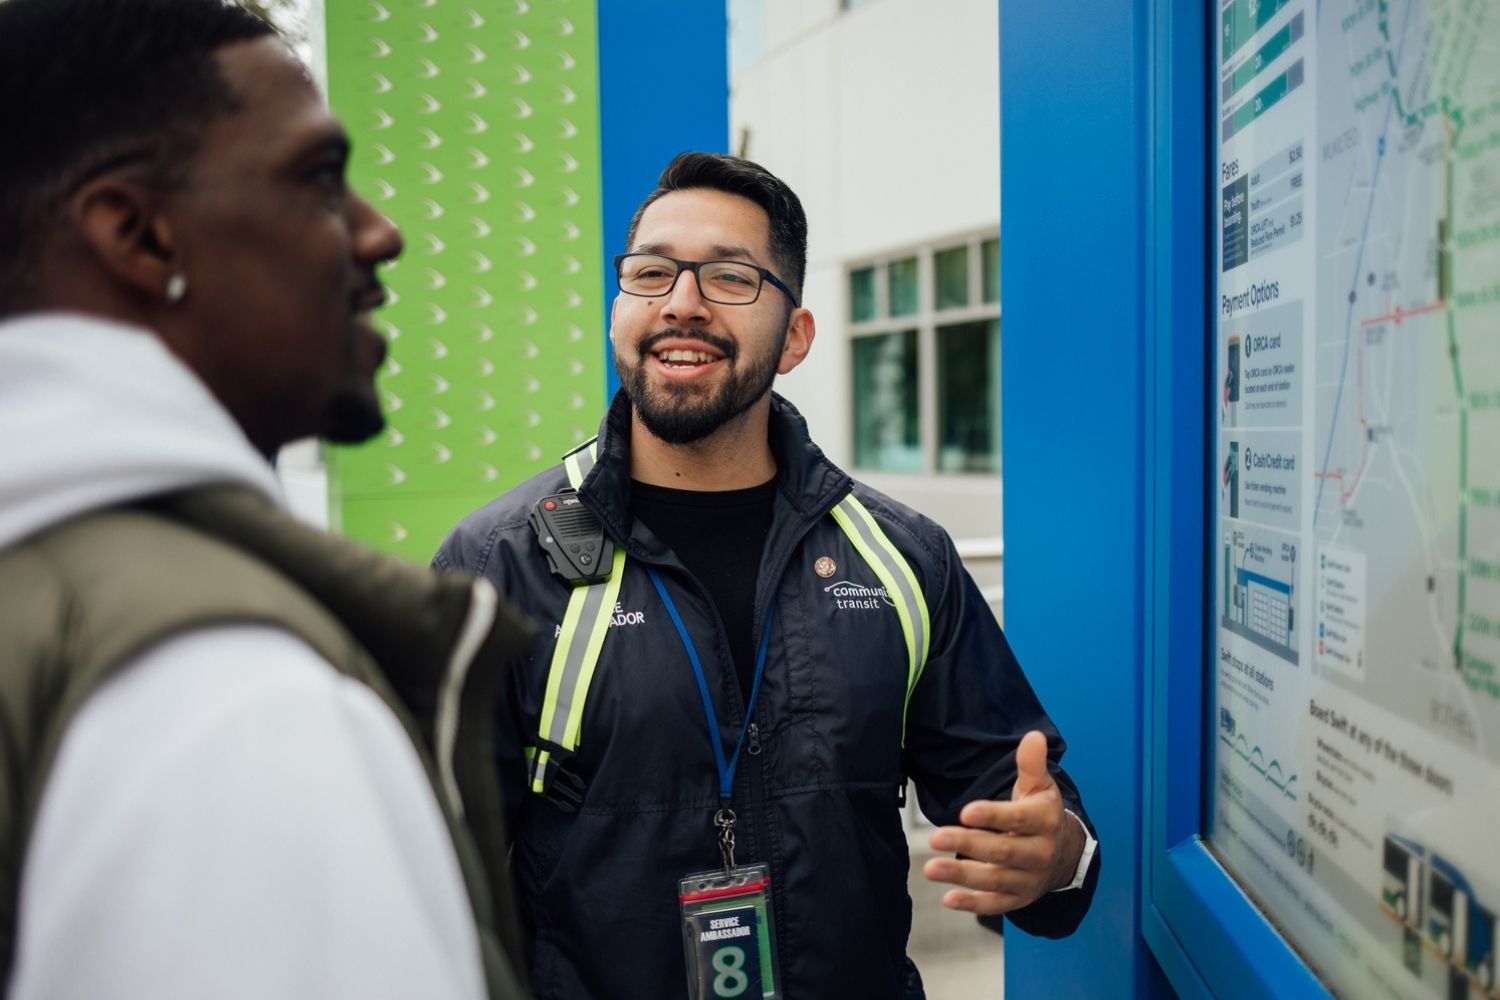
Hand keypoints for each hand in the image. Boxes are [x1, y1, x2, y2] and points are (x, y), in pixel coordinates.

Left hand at [920, 730, 1083, 914]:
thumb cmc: (1040, 812)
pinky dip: (973, 904)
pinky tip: (947, 899)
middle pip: (1002, 851)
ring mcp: (1029, 879)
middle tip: (935, 838)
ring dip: (962, 874)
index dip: (993, 816)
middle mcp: (1040, 852)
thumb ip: (1031, 764)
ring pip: (995, 880)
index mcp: (1044, 821)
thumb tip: (1033, 736)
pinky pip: (996, 904)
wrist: (1064, 853)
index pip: (1018, 819)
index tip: (966, 810)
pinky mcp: (1019, 899)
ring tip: (930, 868)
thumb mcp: (1039, 787)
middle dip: (968, 844)